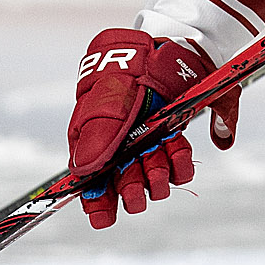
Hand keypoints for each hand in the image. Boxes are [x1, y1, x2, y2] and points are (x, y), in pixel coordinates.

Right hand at [67, 29, 239, 228]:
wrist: (168, 46)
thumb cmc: (128, 71)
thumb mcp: (106, 100)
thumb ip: (96, 136)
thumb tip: (83, 173)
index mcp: (97, 137)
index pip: (94, 181)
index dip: (98, 202)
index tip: (104, 217)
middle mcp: (124, 143)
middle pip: (126, 183)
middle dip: (131, 189)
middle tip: (137, 189)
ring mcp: (151, 138)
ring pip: (154, 177)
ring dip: (156, 176)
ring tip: (159, 169)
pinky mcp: (176, 132)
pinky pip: (180, 163)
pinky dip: (181, 163)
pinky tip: (179, 157)